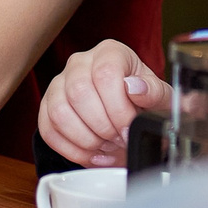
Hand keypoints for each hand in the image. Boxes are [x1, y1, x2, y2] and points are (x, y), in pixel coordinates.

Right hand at [38, 39, 168, 166]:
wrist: (129, 115)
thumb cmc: (143, 102)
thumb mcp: (160, 97)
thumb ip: (154, 92)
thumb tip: (136, 88)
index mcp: (110, 53)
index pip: (105, 73)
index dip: (117, 108)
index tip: (128, 129)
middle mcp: (80, 63)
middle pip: (79, 92)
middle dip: (102, 126)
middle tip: (118, 140)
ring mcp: (59, 84)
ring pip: (59, 112)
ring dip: (85, 139)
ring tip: (105, 147)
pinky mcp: (47, 107)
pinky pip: (48, 130)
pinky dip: (71, 150)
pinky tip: (92, 154)